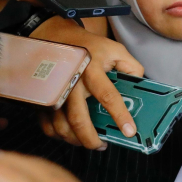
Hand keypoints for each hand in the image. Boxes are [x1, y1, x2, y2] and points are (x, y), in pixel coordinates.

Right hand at [30, 19, 143, 149]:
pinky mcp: (42, 98)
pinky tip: (72, 135)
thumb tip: (140, 88)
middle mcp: (70, 82)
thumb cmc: (89, 46)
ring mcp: (53, 91)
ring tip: (90, 142)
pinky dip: (59, 135)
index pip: (108, 96)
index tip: (129, 131)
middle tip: (103, 145)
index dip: (120, 115)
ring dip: (76, 140)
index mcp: (91, 69)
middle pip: (79, 120)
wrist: (57, 36)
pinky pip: (47, 124)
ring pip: (61, 126)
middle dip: (92, 139)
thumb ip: (131, 68)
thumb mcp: (116, 50)